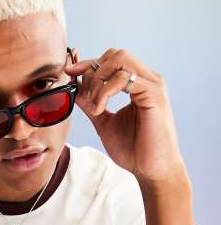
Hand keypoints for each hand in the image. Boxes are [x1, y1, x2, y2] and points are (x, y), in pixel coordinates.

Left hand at [65, 48, 186, 183]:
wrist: (151, 170)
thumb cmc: (133, 150)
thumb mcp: (104, 123)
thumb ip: (91, 104)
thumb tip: (75, 89)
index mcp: (137, 84)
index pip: (112, 60)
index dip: (89, 63)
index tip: (69, 72)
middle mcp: (147, 80)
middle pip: (116, 55)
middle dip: (92, 72)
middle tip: (85, 97)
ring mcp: (152, 85)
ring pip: (120, 60)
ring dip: (98, 82)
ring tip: (94, 107)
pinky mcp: (154, 95)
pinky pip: (125, 78)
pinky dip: (106, 91)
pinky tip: (100, 109)